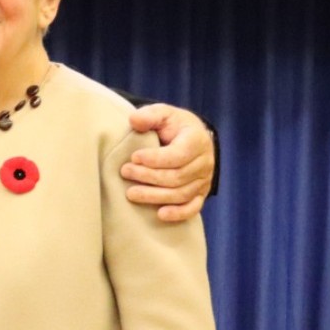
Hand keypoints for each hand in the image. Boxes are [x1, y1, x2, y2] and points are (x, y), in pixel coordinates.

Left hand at [123, 104, 214, 221]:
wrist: (189, 138)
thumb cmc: (173, 126)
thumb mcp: (163, 114)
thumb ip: (149, 115)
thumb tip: (134, 120)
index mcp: (197, 140)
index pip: (178, 155)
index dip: (155, 159)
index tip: (134, 157)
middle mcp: (205, 162)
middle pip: (177, 176)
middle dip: (148, 176)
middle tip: (125, 172)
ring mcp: (203, 180)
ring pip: (181, 194)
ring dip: (154, 196)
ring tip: (130, 193)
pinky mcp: (200, 194)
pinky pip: (192, 208)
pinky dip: (178, 213)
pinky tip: (160, 215)